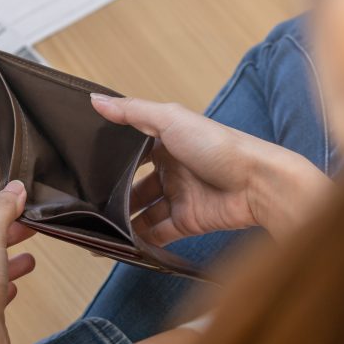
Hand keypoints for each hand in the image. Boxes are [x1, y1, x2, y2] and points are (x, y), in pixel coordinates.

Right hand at [90, 94, 329, 244]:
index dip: (110, 158)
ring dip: (123, 220)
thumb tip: (96, 100)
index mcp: (167, 141)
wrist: (259, 184)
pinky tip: (122, 243)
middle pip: (133, 184)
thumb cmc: (220, 146)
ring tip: (99, 227)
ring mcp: (179, 197)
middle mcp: (172, 169)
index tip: (85, 167)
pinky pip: (158, 232)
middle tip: (87, 203)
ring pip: (142, 211)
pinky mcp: (187, 222)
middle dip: (113, 194)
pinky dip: (141, 239)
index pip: (132, 150)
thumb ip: (132, 111)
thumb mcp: (171, 120)